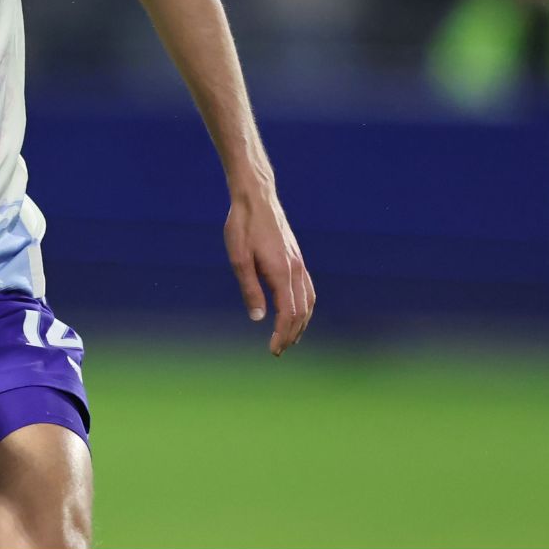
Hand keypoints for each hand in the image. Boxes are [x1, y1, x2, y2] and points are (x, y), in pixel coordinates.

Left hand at [223, 195, 314, 355]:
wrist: (256, 198)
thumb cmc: (243, 226)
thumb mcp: (239, 258)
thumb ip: (250, 288)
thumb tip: (257, 318)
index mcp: (282, 271)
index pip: (288, 313)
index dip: (282, 335)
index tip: (273, 350)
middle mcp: (296, 269)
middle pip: (302, 311)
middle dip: (292, 334)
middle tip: (278, 350)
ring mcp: (299, 262)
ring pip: (309, 301)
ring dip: (301, 323)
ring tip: (289, 338)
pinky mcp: (297, 258)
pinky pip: (308, 289)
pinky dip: (305, 307)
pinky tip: (296, 312)